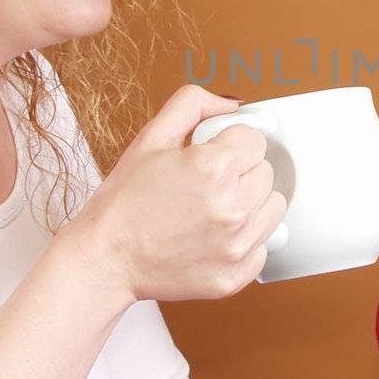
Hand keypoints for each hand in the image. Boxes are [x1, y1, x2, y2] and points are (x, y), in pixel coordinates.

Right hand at [59, 85, 286, 302]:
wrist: (106, 259)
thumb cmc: (124, 203)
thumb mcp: (151, 138)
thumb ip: (193, 104)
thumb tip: (230, 103)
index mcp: (215, 168)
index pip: (255, 141)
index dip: (230, 144)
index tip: (211, 156)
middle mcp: (233, 208)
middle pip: (266, 173)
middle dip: (240, 173)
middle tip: (205, 185)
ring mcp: (237, 245)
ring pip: (272, 208)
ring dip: (249, 205)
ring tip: (211, 210)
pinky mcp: (235, 275)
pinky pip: (263, 247)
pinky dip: (243, 241)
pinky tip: (212, 237)